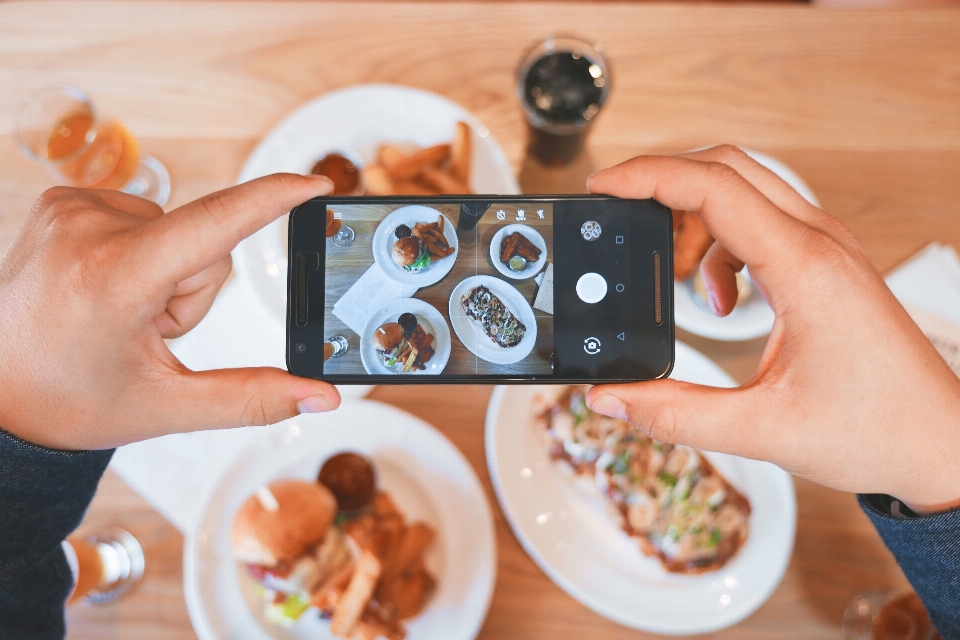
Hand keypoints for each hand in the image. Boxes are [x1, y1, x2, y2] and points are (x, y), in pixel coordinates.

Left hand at [0, 174, 338, 450]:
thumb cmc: (69, 401)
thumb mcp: (166, 406)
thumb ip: (253, 398)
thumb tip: (320, 398)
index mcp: (115, 278)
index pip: (216, 223)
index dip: (274, 199)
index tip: (316, 183)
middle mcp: (88, 229)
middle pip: (204, 243)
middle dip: (194, 290)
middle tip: (146, 331)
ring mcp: (70, 209)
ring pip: (176, 230)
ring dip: (167, 273)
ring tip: (120, 312)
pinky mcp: (63, 201)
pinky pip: (143, 218)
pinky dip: (140, 254)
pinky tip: (105, 288)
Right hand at [586, 146, 959, 512]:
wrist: (940, 442)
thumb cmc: (876, 429)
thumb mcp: (762, 429)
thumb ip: (676, 414)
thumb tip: (611, 397)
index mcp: (804, 268)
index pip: (714, 187)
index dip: (648, 177)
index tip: (603, 186)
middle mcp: (819, 243)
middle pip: (727, 168)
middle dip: (663, 183)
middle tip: (620, 214)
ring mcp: (826, 249)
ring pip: (744, 191)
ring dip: (693, 218)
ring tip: (673, 276)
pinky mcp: (826, 264)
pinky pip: (760, 223)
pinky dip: (721, 247)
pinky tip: (722, 299)